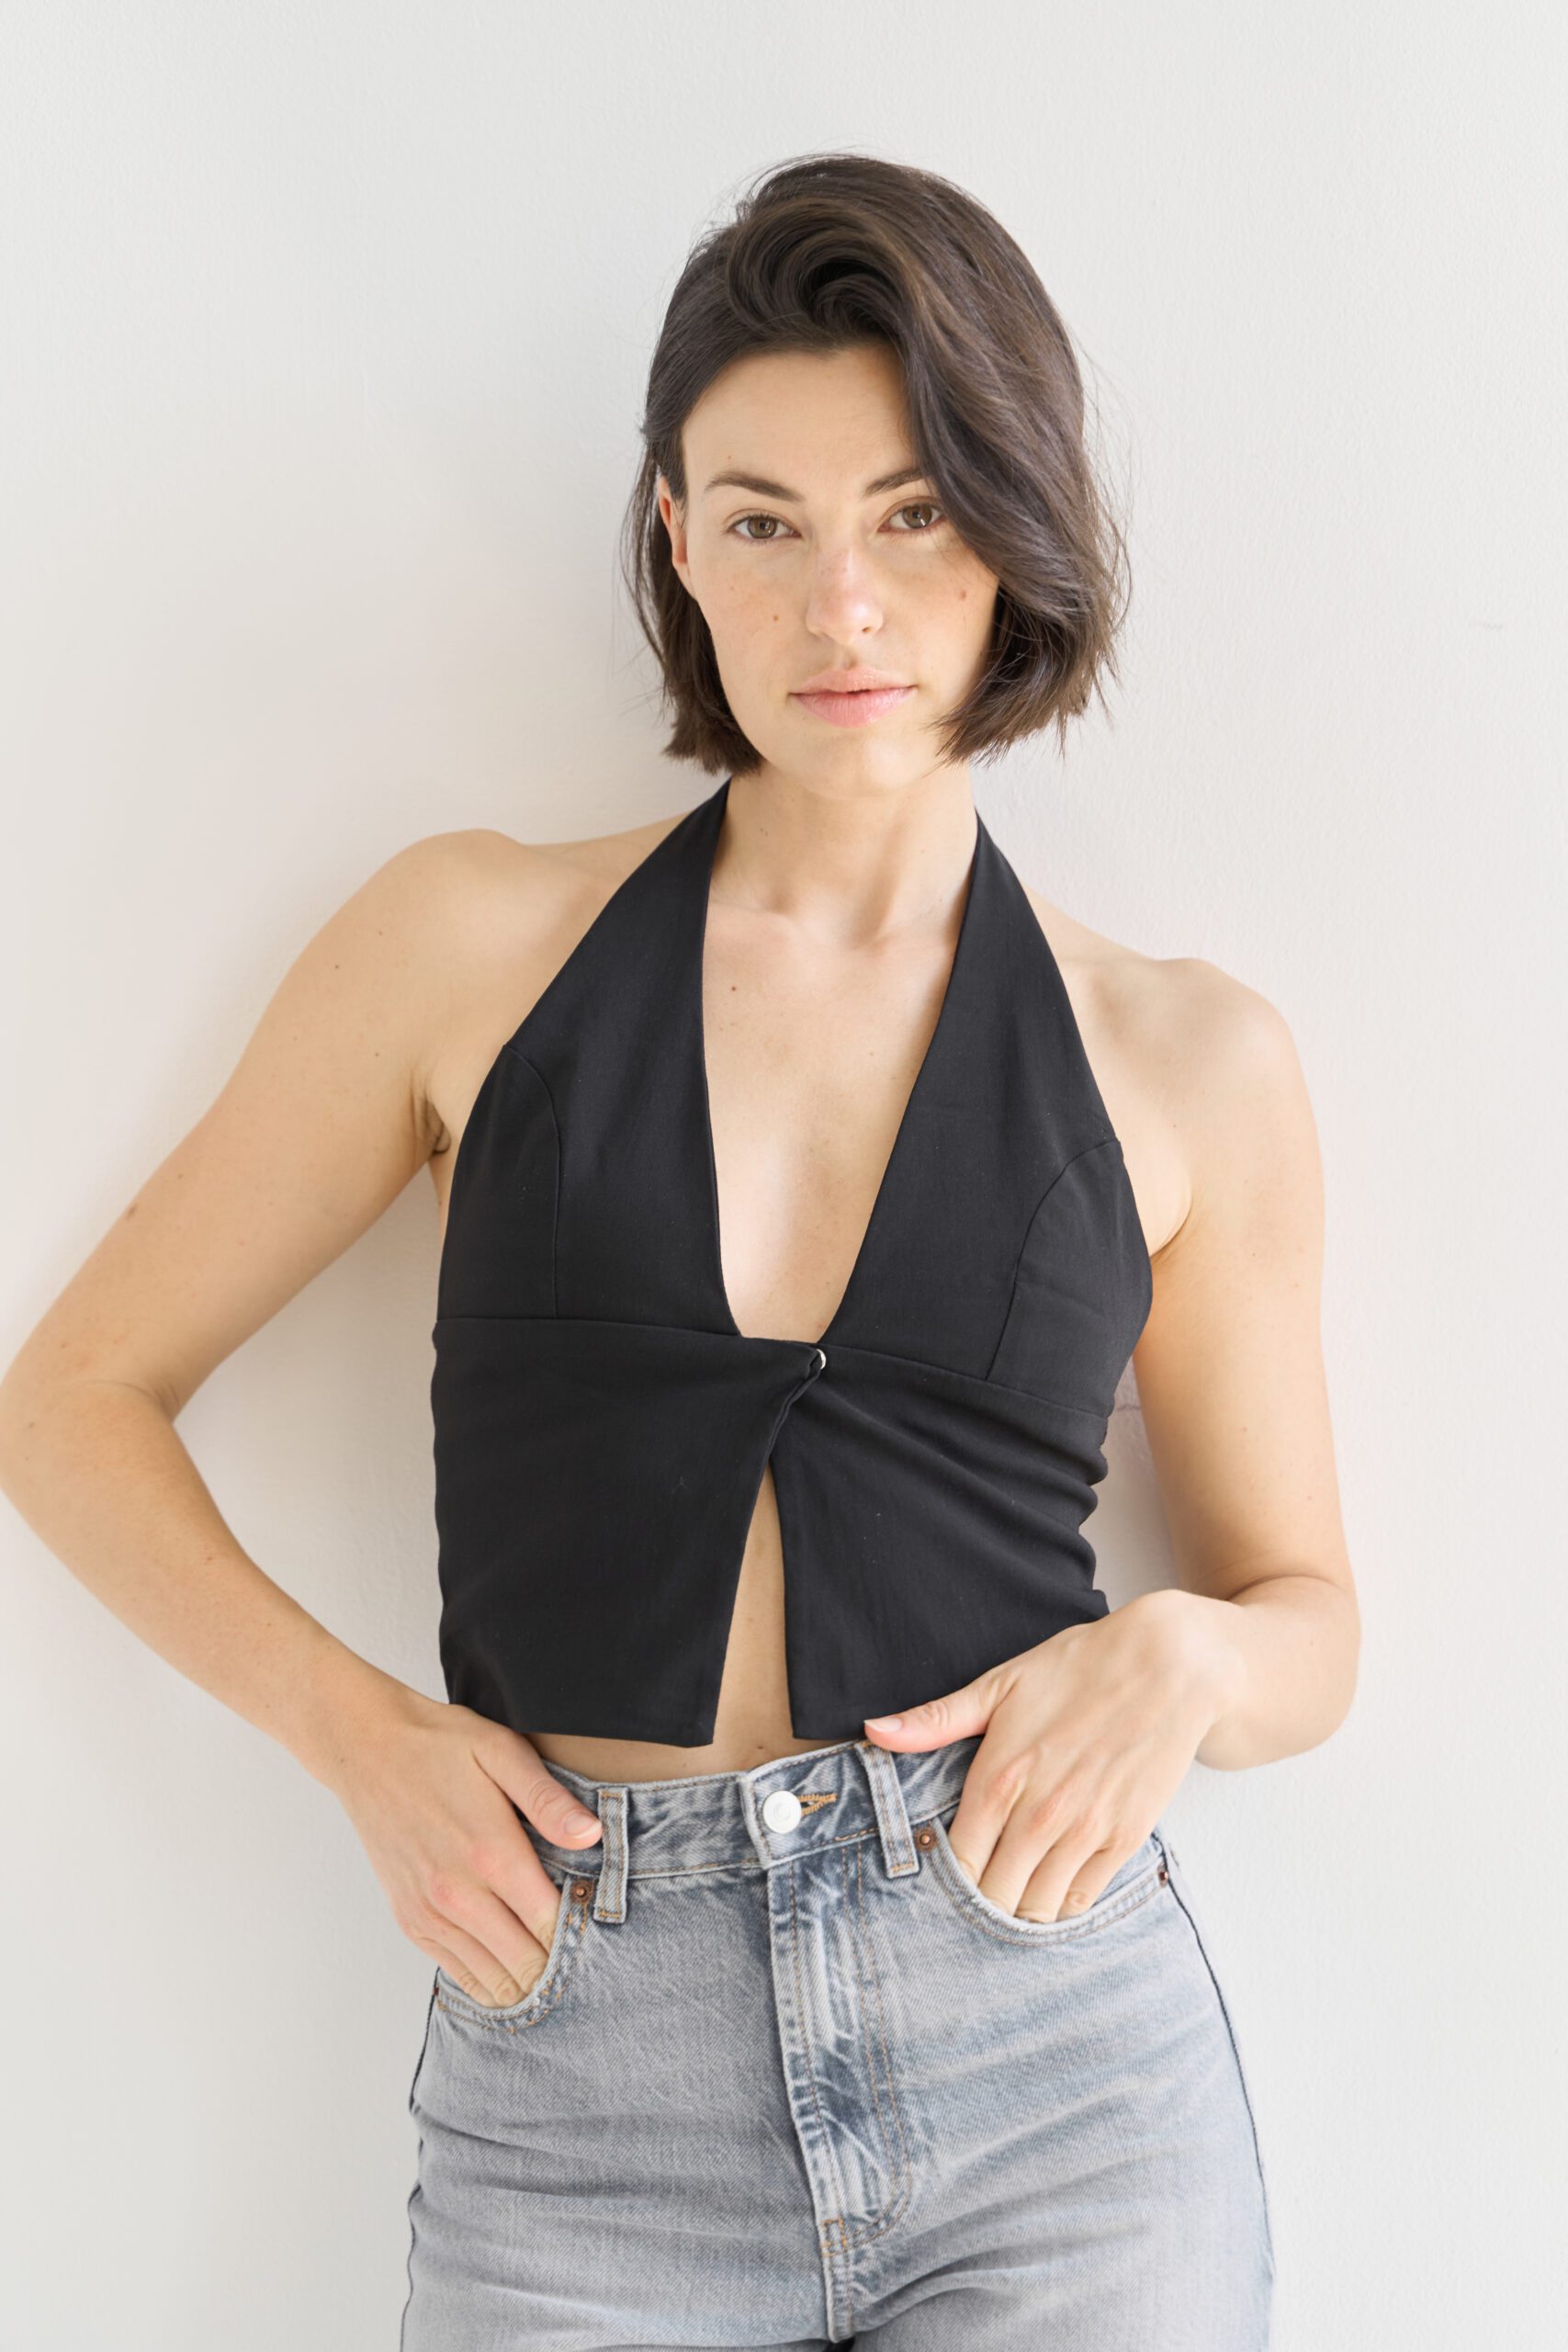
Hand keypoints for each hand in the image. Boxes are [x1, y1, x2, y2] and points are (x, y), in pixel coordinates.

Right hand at [324, 1682, 603, 2006]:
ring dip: (527, 1978)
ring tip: (554, 1957)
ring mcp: (430, 1913)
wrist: (367, 1749)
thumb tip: (592, 1835)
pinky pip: (459, 1973)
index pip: (551, 1927)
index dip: (583, 1933)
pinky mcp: (410, 1920)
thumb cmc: (440, 1745)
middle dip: (561, 1962)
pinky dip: (490, 1977)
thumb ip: (547, 1799)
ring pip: (494, 1980)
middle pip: (527, 1965)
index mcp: (491, 1854)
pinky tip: (512, 1961)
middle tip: (585, 1947)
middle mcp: (458, 1895)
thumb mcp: (501, 1751)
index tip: (598, 1920)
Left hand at [862, 1590, 1237, 1921]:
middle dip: (978, 1901)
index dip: (944, 1878)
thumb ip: (936, 1719)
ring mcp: (1085, 1831)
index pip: (956, 1862)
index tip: (941, 1874)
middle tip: (976, 1887)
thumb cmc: (1079, 1669)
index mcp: (1000, 1777)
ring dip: (1018, 1908)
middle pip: (993, 1897)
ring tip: (1010, 1891)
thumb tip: (874, 1731)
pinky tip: (1050, 1884)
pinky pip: (1082, 1900)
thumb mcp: (1001, 1684)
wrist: (1170, 1667)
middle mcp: (1040, 1814)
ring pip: (1036, 1909)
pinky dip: (1061, 1903)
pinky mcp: (1125, 1839)